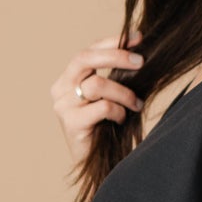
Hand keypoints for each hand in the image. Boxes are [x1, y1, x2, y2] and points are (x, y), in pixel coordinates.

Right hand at [52, 28, 145, 165]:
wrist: (98, 165)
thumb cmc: (107, 128)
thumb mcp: (111, 96)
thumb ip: (116, 76)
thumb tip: (140, 51)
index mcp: (68, 79)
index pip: (88, 51)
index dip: (113, 42)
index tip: (138, 37)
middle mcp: (60, 89)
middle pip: (85, 58)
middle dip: (116, 56)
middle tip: (141, 62)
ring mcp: (63, 106)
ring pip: (97, 84)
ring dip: (124, 93)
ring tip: (136, 105)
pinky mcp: (70, 123)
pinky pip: (102, 107)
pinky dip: (118, 111)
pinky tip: (121, 120)